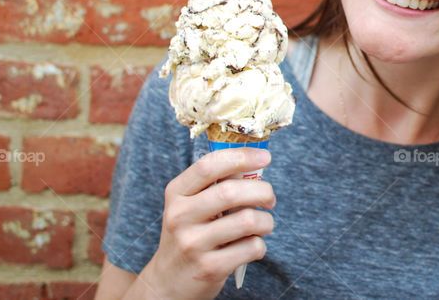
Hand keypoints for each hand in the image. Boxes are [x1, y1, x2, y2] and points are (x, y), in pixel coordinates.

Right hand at [134, 148, 275, 299]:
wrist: (168, 282)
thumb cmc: (190, 234)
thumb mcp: (190, 206)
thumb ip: (217, 185)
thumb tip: (257, 163)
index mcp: (177, 193)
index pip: (209, 165)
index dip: (242, 157)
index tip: (265, 157)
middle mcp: (180, 216)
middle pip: (231, 192)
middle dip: (263, 191)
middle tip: (270, 198)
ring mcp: (193, 244)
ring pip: (248, 220)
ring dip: (266, 221)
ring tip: (262, 225)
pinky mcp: (209, 268)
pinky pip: (251, 247)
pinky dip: (260, 245)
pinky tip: (250, 246)